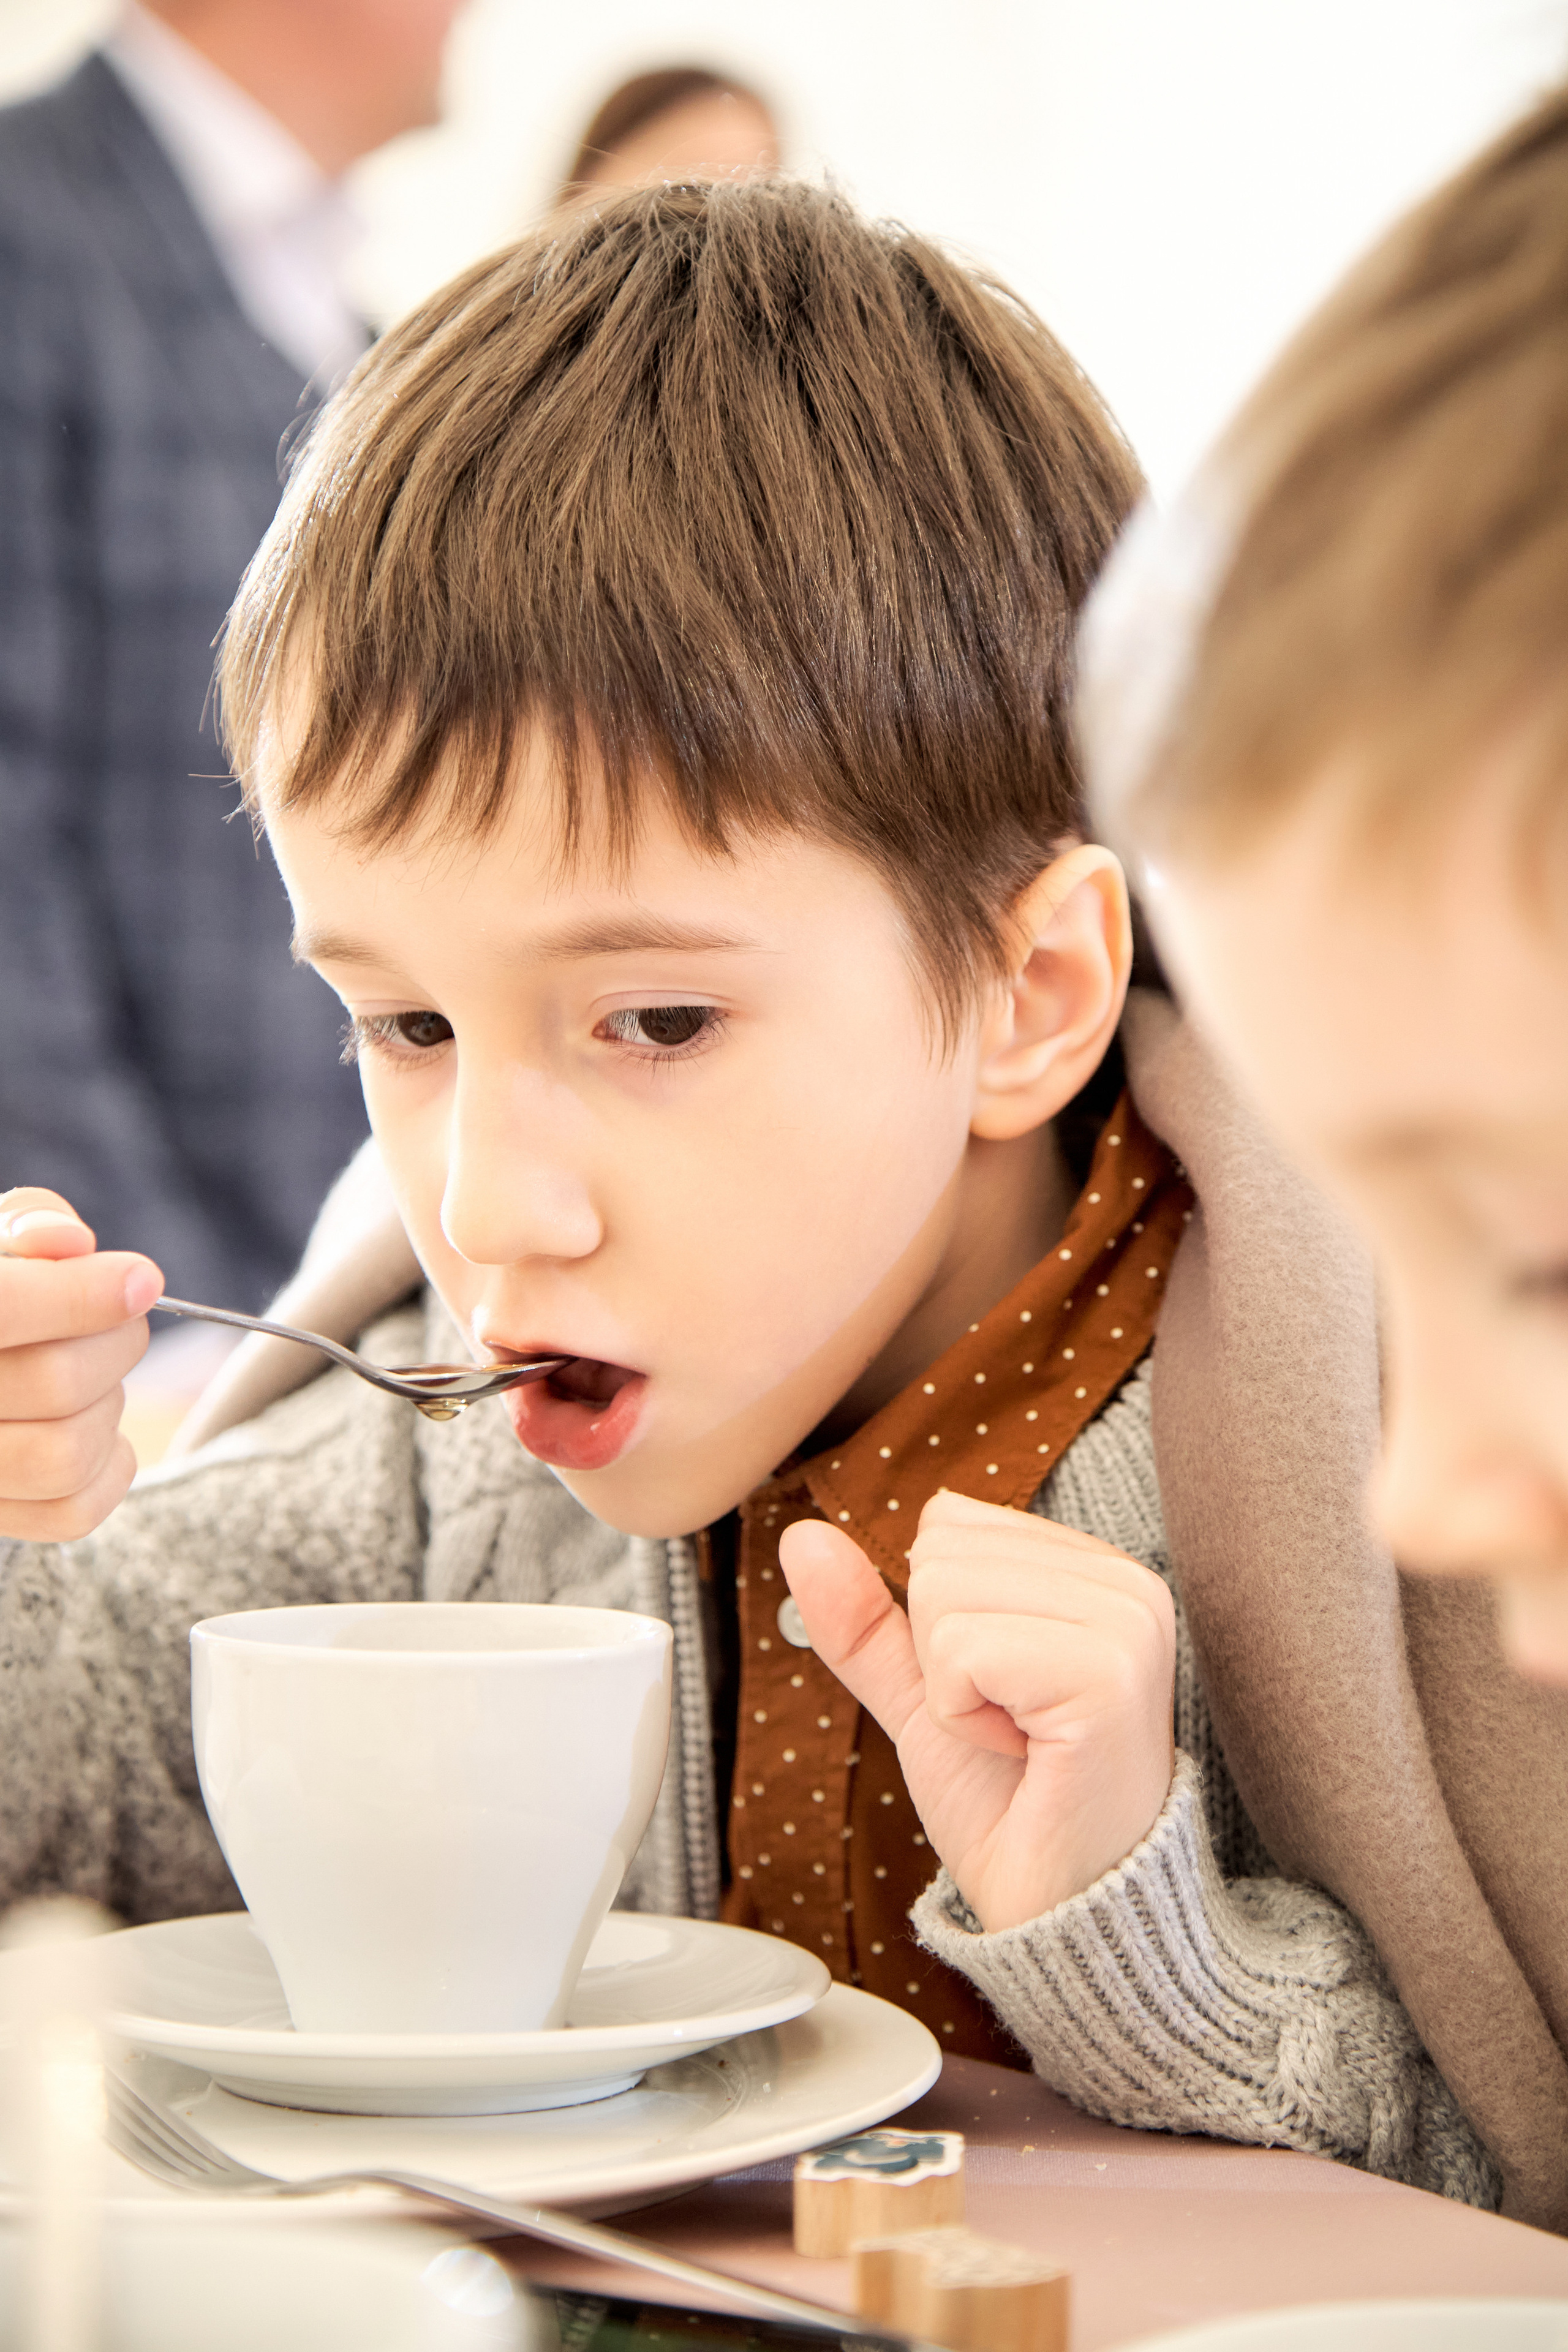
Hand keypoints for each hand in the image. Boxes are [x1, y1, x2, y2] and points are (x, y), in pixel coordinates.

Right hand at [0, 1188, 161, 1540]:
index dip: (81, 1295)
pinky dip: (110, 1464)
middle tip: (118, 1320)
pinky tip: (93, 1423)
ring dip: (109, 1404)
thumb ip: (26, 1223)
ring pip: (68, 1453)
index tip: (142, 1279)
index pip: (3, 1308)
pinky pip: (75, 1511)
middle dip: (115, 1341)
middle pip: (56, 1382)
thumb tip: (70, 1241)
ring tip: (92, 1373)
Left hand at [779, 1489, 1175, 1930]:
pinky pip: (961, 1651)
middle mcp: (1127, 1582)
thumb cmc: (1009, 1806)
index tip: (1003, 1695)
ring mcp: (1125, 1624)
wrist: (1061, 1917)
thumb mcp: (923, 1695)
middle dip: (943, 1656)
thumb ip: (866, 1618)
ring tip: (1020, 1741)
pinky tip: (1023, 1755)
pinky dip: (962, 1716)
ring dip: (952, 1691)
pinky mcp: (1106, 1675)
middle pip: (939, 1554)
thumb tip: (801, 1537)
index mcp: (1096, 1571)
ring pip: (942, 1596)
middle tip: (1010, 1728)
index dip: (944, 1624)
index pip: (950, 1523)